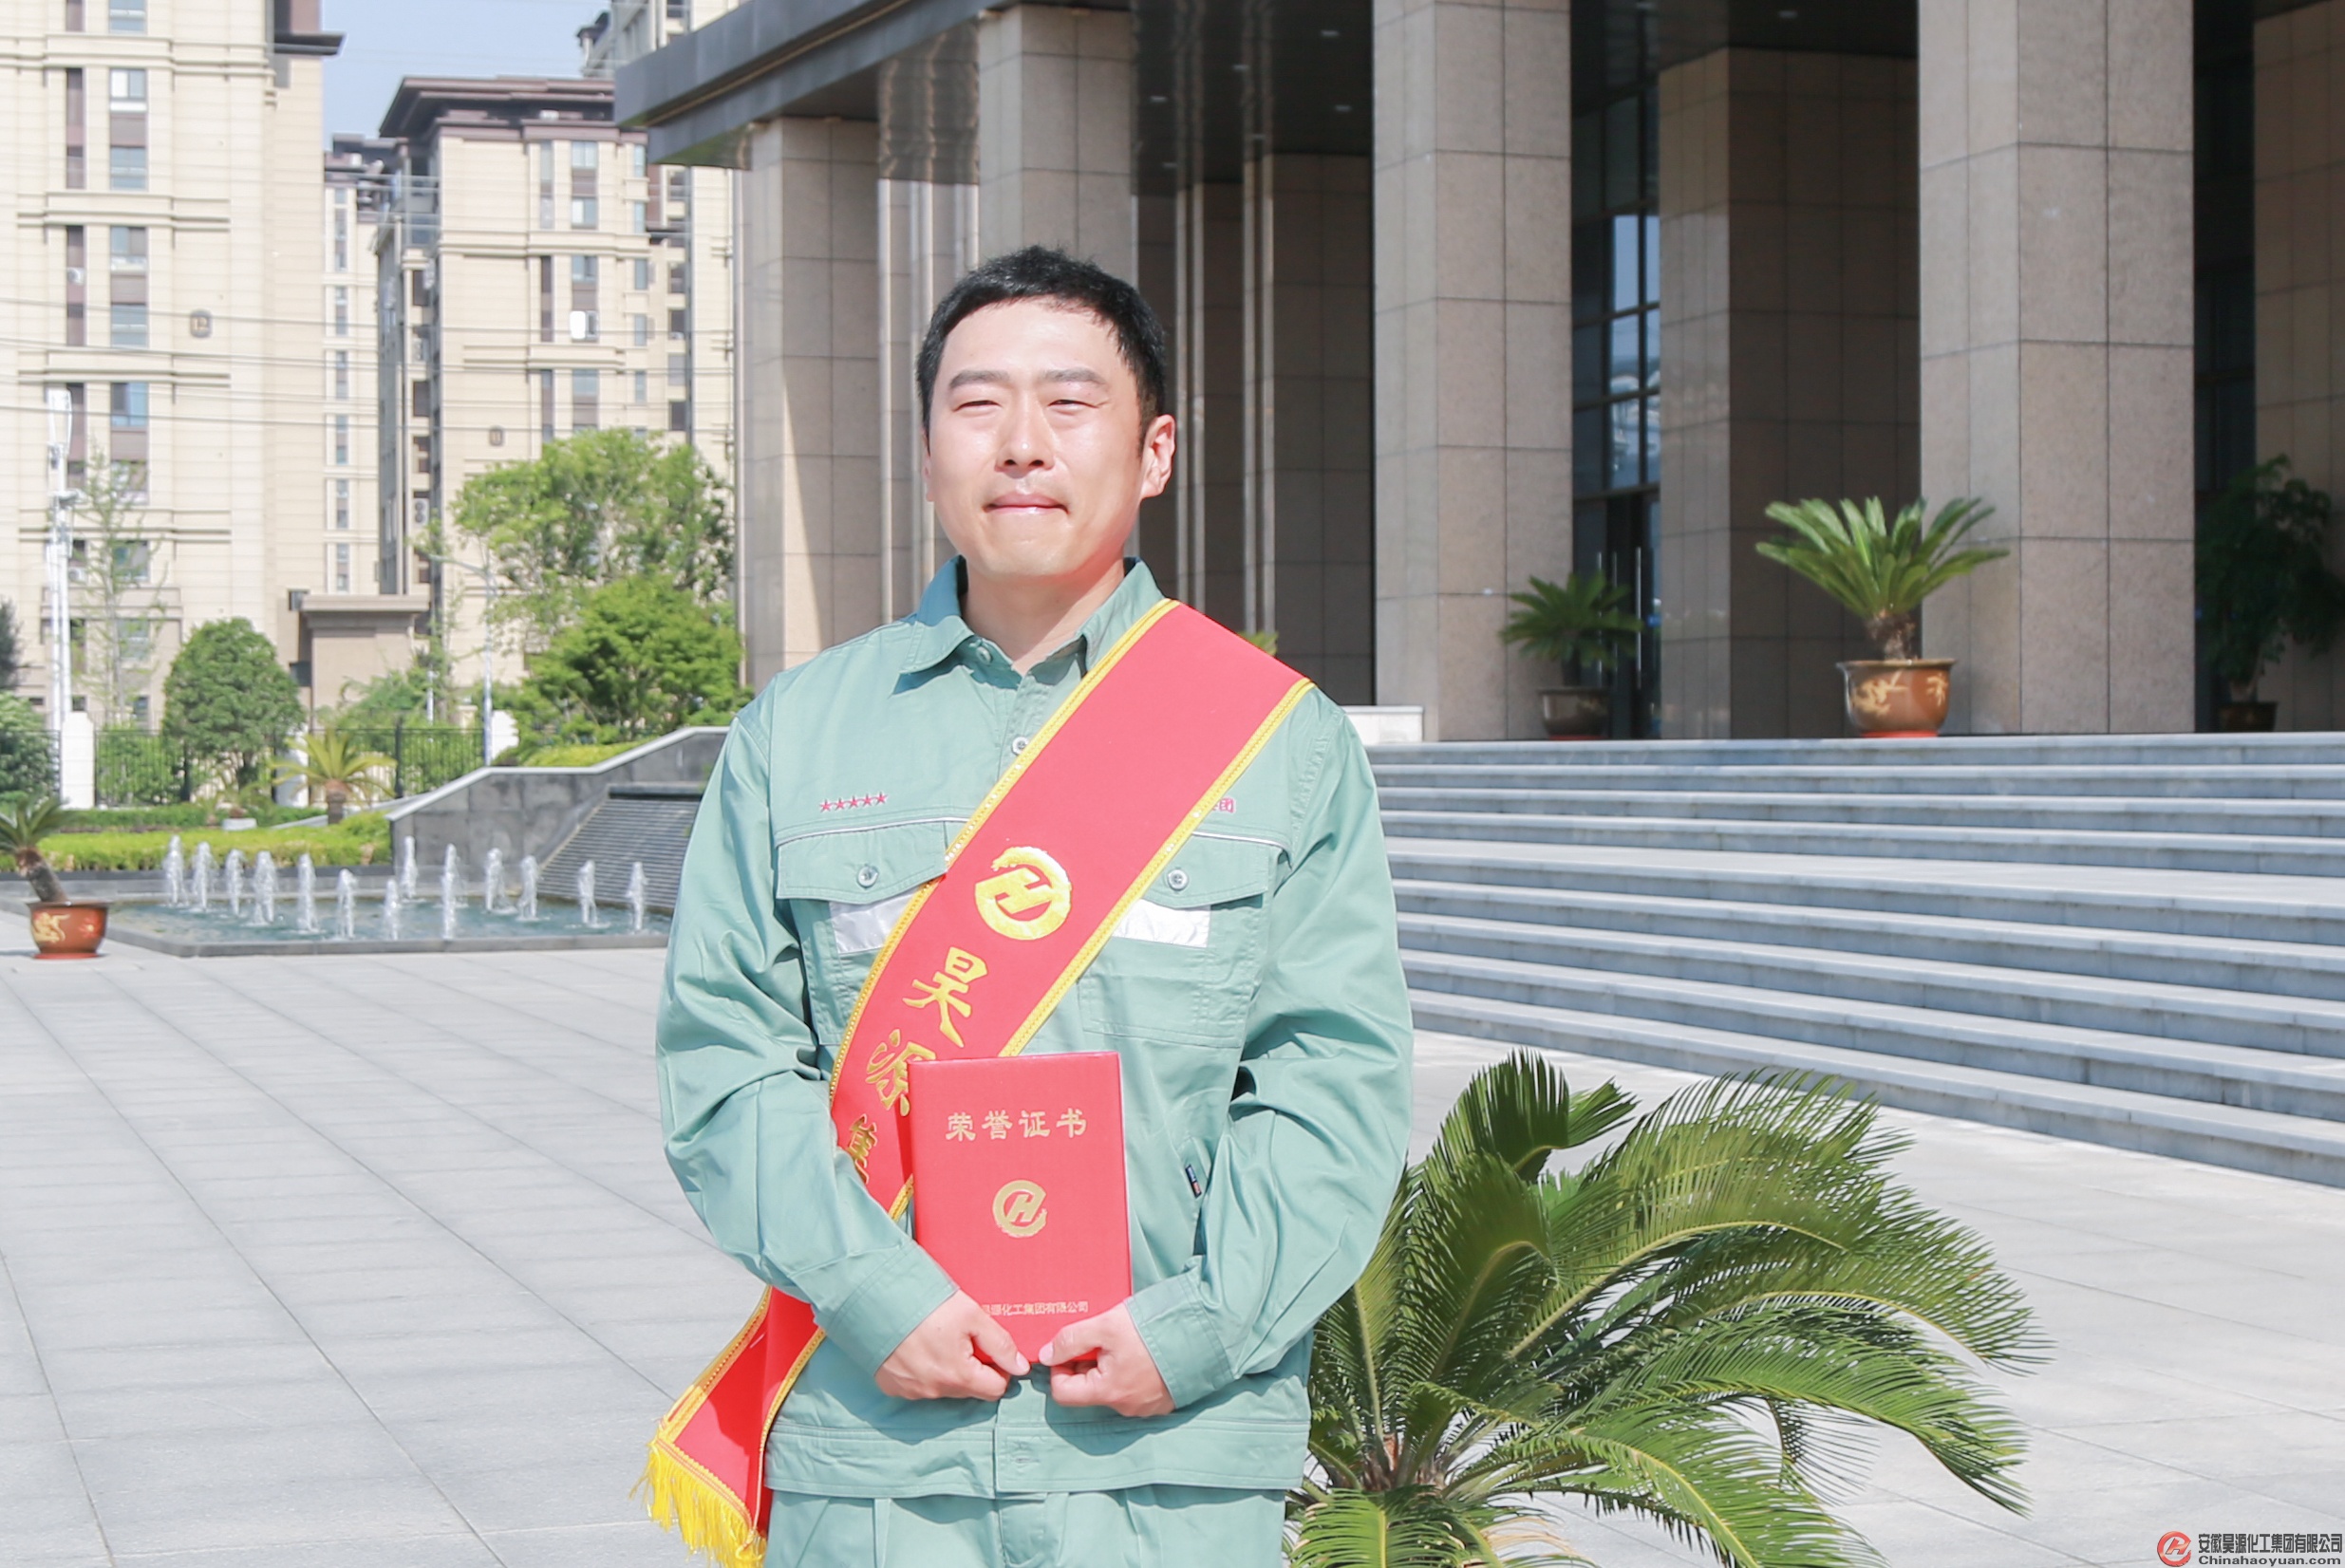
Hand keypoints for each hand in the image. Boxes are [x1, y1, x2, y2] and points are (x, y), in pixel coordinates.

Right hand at [874, 1290, 1028, 1400]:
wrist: (875, 1299)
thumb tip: (1022, 1367)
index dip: (1000, 1369)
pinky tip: (917, 1347)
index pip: (995, 1389)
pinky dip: (923, 1371)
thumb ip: (1001, 1344)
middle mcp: (934, 1391)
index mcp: (958, 1377)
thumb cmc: (927, 1304)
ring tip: (938, 1339)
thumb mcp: (972, 1315)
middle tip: (963, 1338)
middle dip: (973, 1368)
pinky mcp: (892, 1386)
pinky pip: (918, 1385)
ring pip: (943, 1388)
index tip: (990, 1349)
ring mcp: (910, 1391)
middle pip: (969, 1389)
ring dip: (947, 1369)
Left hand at [1038, 1305, 1173, 1416]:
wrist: (1203, 1332)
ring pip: (1112, 1389)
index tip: (1071, 1348)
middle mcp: (1126, 1407)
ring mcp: (1146, 1407)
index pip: (1063, 1394)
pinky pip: (1135, 1390)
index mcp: (1108, 1391)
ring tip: (1124, 1342)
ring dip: (1110, 1367)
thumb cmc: (1151, 1329)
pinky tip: (1142, 1352)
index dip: (1059, 1368)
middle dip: (1087, 1364)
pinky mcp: (1163, 1401)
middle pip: (1089, 1390)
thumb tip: (1045, 1356)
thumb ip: (1070, 1340)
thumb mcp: (1104, 1325)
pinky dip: (1131, 1373)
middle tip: (1100, 1338)